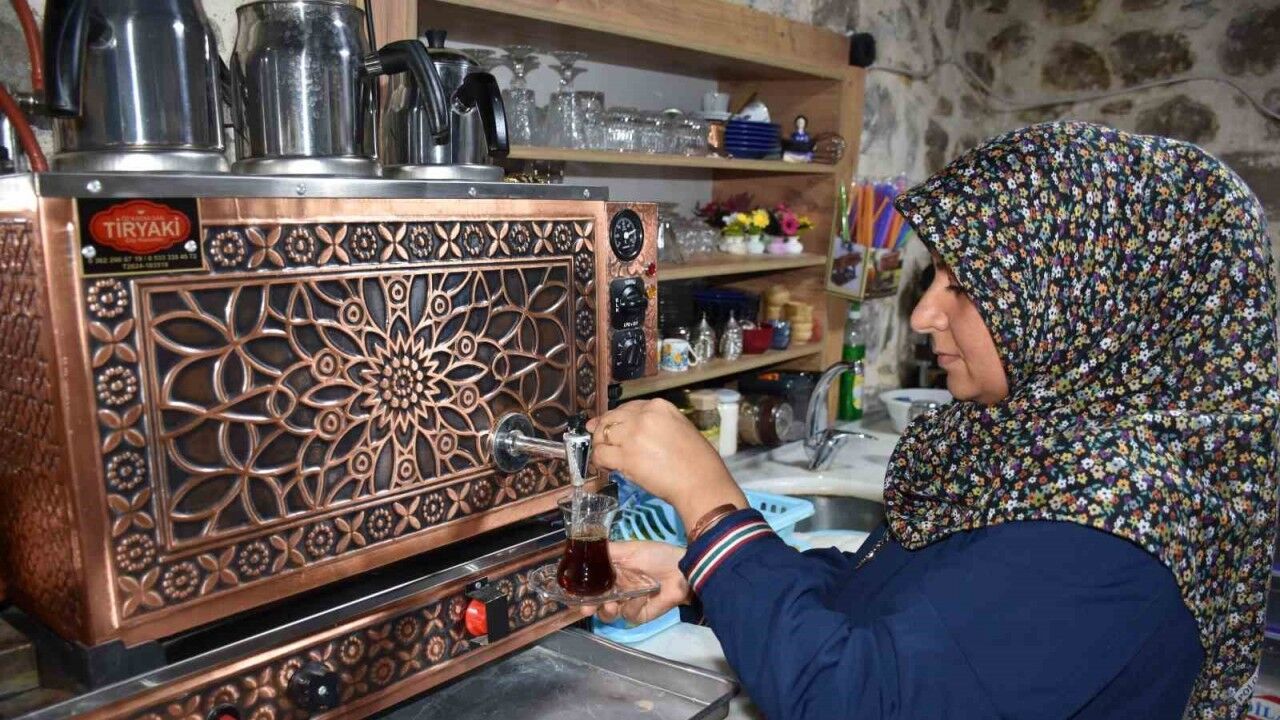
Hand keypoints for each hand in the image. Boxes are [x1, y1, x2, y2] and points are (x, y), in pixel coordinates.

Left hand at [588, 400, 746, 527]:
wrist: (701, 482)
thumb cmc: (698, 461)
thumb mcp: (680, 429)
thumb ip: (655, 425)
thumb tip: (631, 429)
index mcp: (659, 406)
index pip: (627, 408)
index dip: (616, 419)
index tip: (611, 428)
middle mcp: (643, 416)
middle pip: (610, 419)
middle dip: (603, 431)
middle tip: (602, 444)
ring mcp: (632, 435)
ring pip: (601, 435)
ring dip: (600, 447)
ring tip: (606, 458)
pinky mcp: (625, 456)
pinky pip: (600, 454)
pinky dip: (598, 461)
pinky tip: (606, 467)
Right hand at [588, 541, 688, 624]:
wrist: (680, 570)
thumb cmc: (655, 556)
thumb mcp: (628, 549)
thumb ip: (605, 552)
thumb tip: (582, 549)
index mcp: (612, 574)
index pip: (591, 585)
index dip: (581, 591)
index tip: (572, 595)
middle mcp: (616, 590)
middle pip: (596, 603)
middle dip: (588, 606)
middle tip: (586, 608)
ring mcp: (627, 603)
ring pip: (608, 613)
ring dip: (607, 609)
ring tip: (611, 604)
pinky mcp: (639, 615)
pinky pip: (628, 615)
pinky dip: (633, 606)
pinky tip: (642, 597)